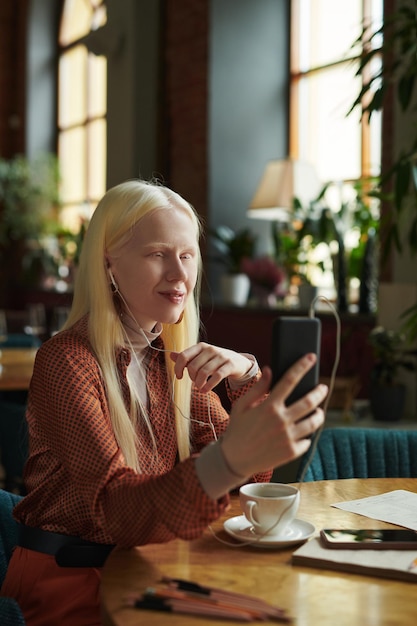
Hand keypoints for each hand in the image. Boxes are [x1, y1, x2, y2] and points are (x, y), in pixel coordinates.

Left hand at [170, 342, 252, 392]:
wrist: (239, 362)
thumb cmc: (217, 360)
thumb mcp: (202, 357)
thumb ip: (187, 357)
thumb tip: (171, 355)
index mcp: (201, 346)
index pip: (184, 356)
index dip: (178, 368)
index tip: (180, 376)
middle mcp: (210, 349)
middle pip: (193, 366)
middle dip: (192, 378)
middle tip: (195, 383)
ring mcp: (221, 356)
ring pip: (204, 372)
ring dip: (199, 384)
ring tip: (200, 388)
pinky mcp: (229, 365)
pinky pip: (217, 376)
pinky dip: (209, 386)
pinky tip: (206, 390)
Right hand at [220, 354, 327, 476]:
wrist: (234, 460)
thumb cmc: (237, 430)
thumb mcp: (241, 406)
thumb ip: (257, 388)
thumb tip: (270, 370)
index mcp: (269, 406)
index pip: (290, 380)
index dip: (302, 366)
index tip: (312, 357)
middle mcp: (281, 421)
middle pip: (309, 402)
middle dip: (319, 392)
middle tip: (323, 388)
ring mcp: (288, 437)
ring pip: (313, 422)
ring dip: (319, 414)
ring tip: (318, 411)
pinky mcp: (291, 452)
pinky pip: (307, 440)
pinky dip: (307, 435)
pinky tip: (303, 432)